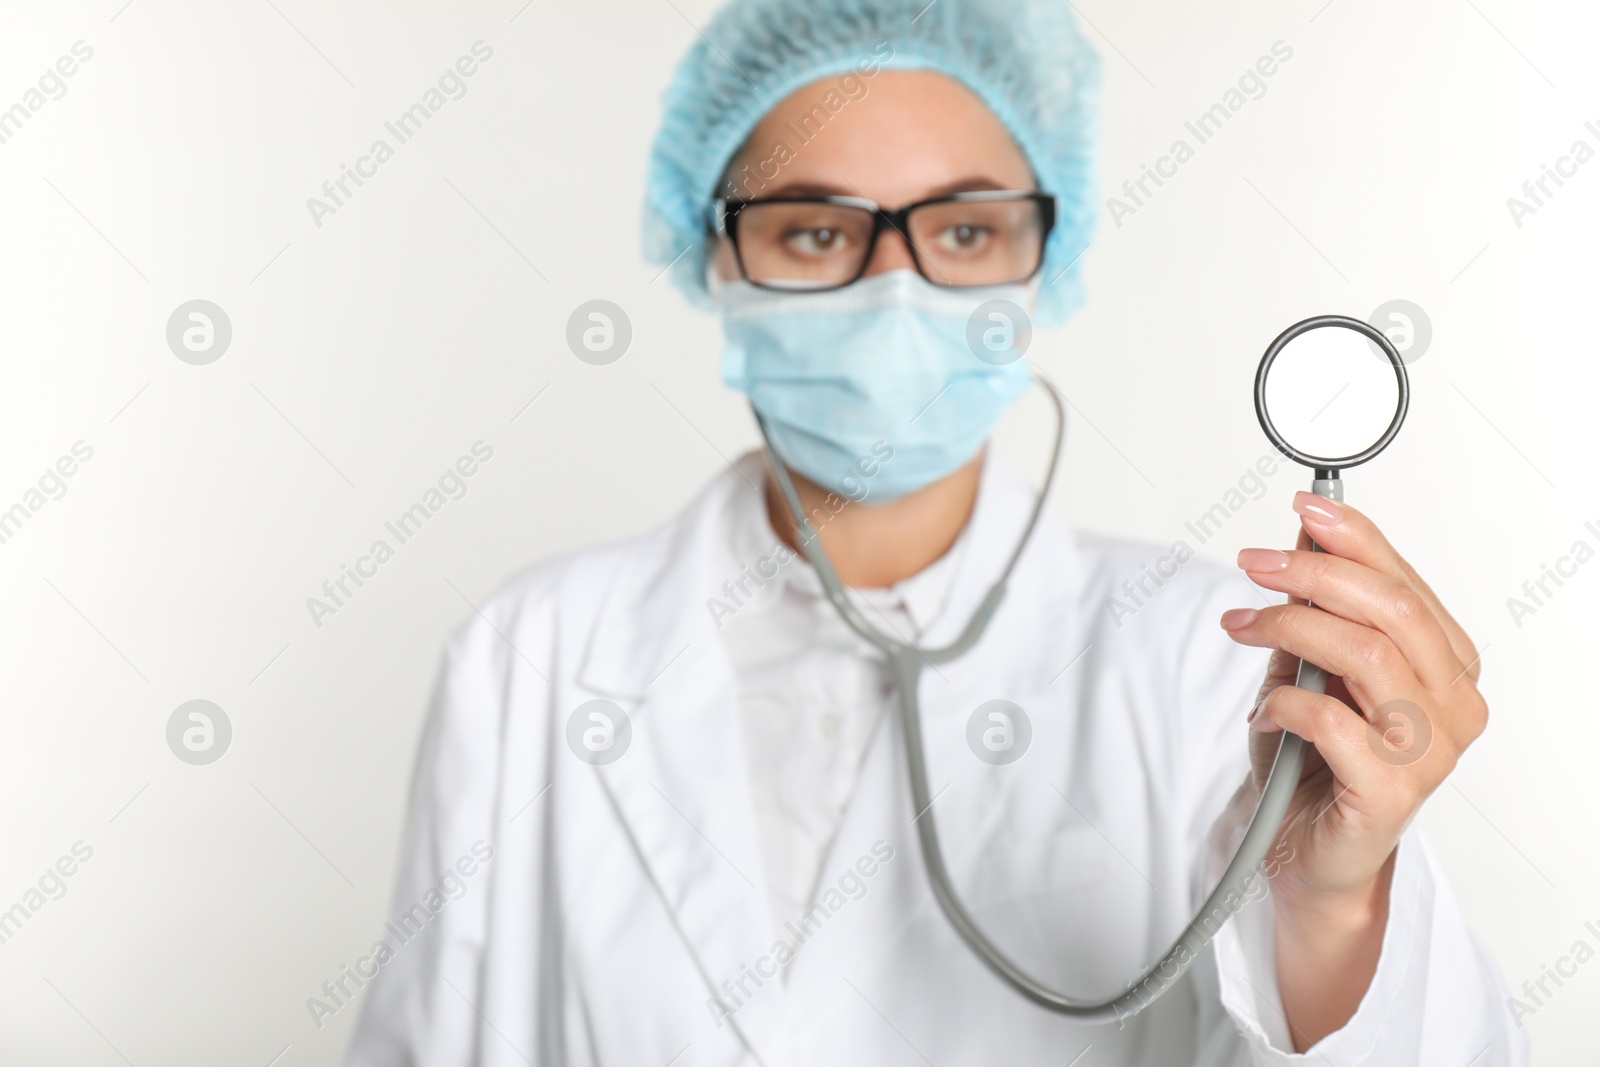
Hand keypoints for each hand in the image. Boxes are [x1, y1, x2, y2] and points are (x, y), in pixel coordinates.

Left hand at [1219, 491, 1487, 1046]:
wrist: (1309, 854)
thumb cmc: (1314, 764)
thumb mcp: (1307, 671)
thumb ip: (1312, 614)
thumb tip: (1297, 543)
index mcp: (1446, 665)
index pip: (1405, 583)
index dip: (1353, 539)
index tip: (1301, 509)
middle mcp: (1452, 705)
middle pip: (1389, 611)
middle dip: (1315, 571)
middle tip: (1254, 562)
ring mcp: (1429, 752)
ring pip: (1363, 656)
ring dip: (1288, 628)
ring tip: (1242, 628)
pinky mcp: (1393, 793)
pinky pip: (1331, 721)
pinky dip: (1282, 703)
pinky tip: (1263, 710)